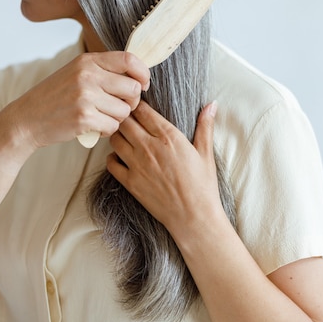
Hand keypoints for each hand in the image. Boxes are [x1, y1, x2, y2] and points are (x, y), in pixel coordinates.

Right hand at [10, 51, 149, 148]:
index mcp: (87, 61)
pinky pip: (113, 126)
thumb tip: (138, 75)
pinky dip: (106, 130)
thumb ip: (103, 70)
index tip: (143, 84)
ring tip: (100, 116)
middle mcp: (87, 75)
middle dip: (132, 101)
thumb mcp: (75, 73)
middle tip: (119, 106)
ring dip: (117, 118)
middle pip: (133, 88)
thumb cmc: (54, 97)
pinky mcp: (84, 118)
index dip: (143, 73)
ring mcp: (85, 97)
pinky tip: (93, 127)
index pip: (129, 60)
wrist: (25, 120)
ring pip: (125, 110)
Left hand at [107, 100, 220, 237]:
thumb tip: (212, 104)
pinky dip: (113, 158)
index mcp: (169, 137)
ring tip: (125, 137)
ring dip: (118, 135)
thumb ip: (205, 126)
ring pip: (115, 139)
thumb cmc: (202, 185)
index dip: (137, 104)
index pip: (143, 110)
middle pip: (125, 121)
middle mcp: (149, 147)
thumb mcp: (206, 153)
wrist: (194, 217)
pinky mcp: (130, 182)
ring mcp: (137, 165)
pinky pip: (110, 163)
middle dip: (125, 117)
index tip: (137, 105)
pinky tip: (122, 158)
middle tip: (129, 119)